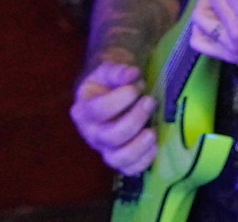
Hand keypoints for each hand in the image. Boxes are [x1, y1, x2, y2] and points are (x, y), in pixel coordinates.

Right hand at [69, 60, 157, 174]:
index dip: (119, 99)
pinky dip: (143, 161)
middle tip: (150, 101)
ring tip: (152, 131)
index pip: (97, 111)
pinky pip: (129, 169)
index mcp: (83, 110)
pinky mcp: (120, 157)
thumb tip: (131, 74)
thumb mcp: (111, 69)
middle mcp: (91, 133)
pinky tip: (154, 145)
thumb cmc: (112, 80)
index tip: (136, 86)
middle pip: (109, 137)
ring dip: (138, 146)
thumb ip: (118, 71)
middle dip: (134, 120)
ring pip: (116, 159)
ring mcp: (105, 148)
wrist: (116, 89)